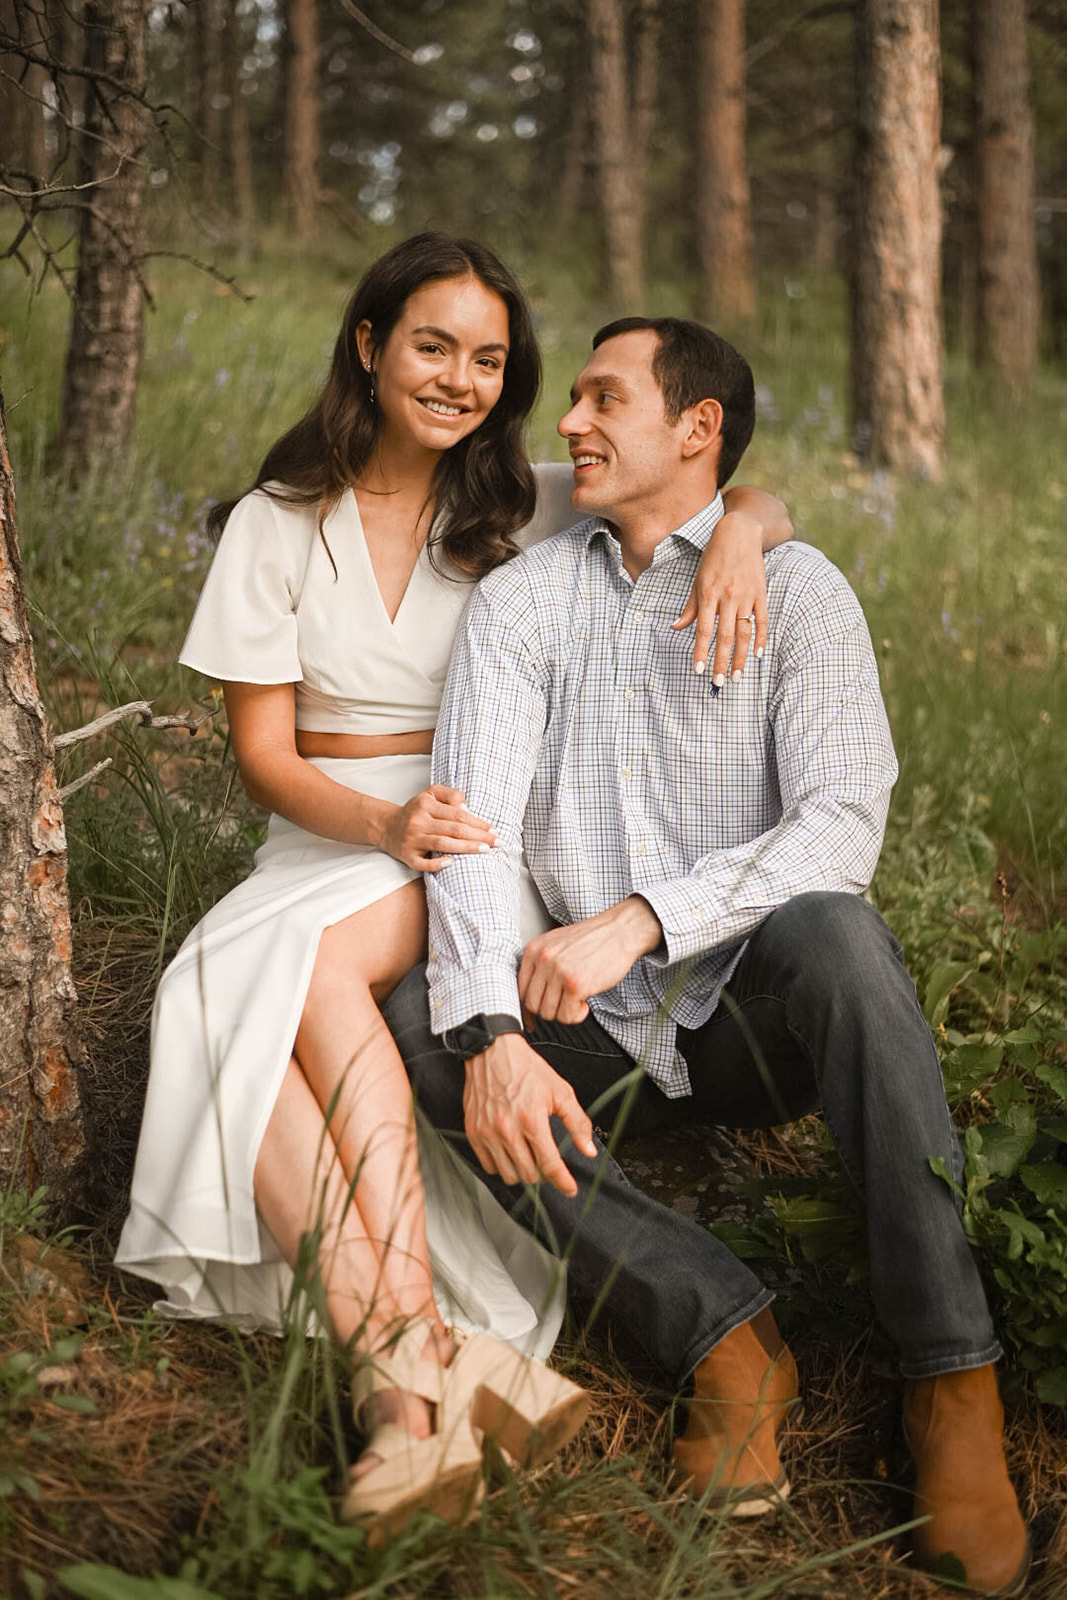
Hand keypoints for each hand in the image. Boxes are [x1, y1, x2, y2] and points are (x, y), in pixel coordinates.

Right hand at [379, 784, 495, 871]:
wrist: (387, 826)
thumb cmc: (416, 811)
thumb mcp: (430, 794)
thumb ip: (450, 794)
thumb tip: (467, 807)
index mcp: (425, 804)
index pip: (458, 814)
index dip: (478, 823)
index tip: (493, 830)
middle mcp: (418, 821)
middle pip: (453, 829)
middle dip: (478, 836)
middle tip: (496, 842)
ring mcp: (412, 840)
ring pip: (442, 844)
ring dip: (466, 848)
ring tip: (485, 850)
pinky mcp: (407, 856)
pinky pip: (423, 863)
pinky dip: (437, 864)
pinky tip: (452, 863)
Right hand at [463, 1033, 596, 1196]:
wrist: (492, 1051)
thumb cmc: (525, 1069)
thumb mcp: (560, 1091)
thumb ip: (577, 1122)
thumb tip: (588, 1149)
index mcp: (532, 1120)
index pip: (550, 1165)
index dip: (563, 1182)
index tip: (569, 1188)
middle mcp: (508, 1130)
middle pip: (529, 1174)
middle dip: (543, 1174)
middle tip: (548, 1162)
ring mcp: (488, 1133)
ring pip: (508, 1174)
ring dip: (522, 1172)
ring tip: (529, 1157)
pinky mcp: (473, 1132)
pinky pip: (488, 1166)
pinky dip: (501, 1165)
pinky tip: (510, 1152)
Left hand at [518, 897, 662, 1026]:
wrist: (620, 931)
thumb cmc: (591, 940)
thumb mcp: (556, 945)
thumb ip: (540, 966)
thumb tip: (528, 1000)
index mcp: (534, 950)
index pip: (520, 989)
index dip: (529, 1007)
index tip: (535, 1017)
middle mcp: (543, 959)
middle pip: (532, 1004)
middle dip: (549, 1010)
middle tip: (565, 1004)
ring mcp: (559, 971)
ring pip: (548, 1013)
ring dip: (564, 1013)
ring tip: (577, 1001)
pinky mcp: (576, 984)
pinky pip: (567, 1016)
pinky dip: (576, 1016)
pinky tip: (585, 1004)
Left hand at [671, 509, 768, 680]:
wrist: (739, 532)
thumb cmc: (714, 558)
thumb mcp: (697, 580)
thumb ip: (690, 607)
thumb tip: (675, 627)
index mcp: (708, 594)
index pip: (703, 630)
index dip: (700, 651)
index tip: (697, 670)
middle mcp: (727, 597)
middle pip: (725, 636)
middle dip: (722, 662)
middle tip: (720, 683)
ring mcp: (746, 595)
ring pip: (744, 632)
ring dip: (741, 656)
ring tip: (738, 676)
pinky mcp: (761, 592)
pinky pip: (762, 619)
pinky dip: (761, 638)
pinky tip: (757, 654)